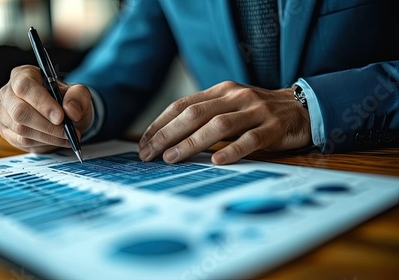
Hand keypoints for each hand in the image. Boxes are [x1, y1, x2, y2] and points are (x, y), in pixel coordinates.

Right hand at [0, 65, 92, 152]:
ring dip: (48, 136)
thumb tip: (70, 110)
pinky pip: (22, 140)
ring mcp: (5, 112)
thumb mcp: (79, 94)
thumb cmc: (66, 100)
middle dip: (46, 125)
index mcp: (23, 74)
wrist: (63, 115)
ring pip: (21, 129)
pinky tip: (56, 139)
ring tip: (67, 136)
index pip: (25, 86)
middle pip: (19, 111)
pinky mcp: (7, 130)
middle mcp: (8, 92)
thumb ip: (78, 96)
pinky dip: (43, 143)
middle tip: (67, 131)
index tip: (60, 116)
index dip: (42, 103)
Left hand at [138, 81, 311, 164]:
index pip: (183, 105)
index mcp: (221, 91)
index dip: (160, 123)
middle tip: (149, 153)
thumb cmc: (257, 112)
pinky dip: (232, 150)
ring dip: (191, 142)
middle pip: (194, 114)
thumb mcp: (230, 106)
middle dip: (167, 134)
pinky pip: (250, 139)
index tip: (144, 142)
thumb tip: (168, 139)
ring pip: (218, 126)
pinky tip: (216, 160)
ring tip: (171, 157)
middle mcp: (236, 97)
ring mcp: (256, 111)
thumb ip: (205, 116)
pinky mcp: (274, 128)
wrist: (302, 107)